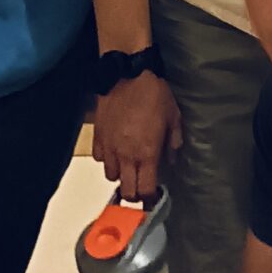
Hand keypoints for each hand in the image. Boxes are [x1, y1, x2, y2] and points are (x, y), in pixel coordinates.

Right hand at [94, 73, 180, 201]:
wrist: (127, 74)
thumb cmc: (153, 94)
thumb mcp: (174, 117)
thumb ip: (173, 142)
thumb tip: (172, 158)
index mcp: (147, 154)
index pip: (146, 190)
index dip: (150, 198)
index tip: (153, 198)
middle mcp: (126, 156)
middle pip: (126, 191)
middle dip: (134, 194)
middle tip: (141, 187)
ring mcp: (109, 148)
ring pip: (111, 176)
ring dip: (120, 175)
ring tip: (128, 165)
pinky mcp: (98, 137)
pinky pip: (99, 158)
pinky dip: (106, 158)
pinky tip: (114, 149)